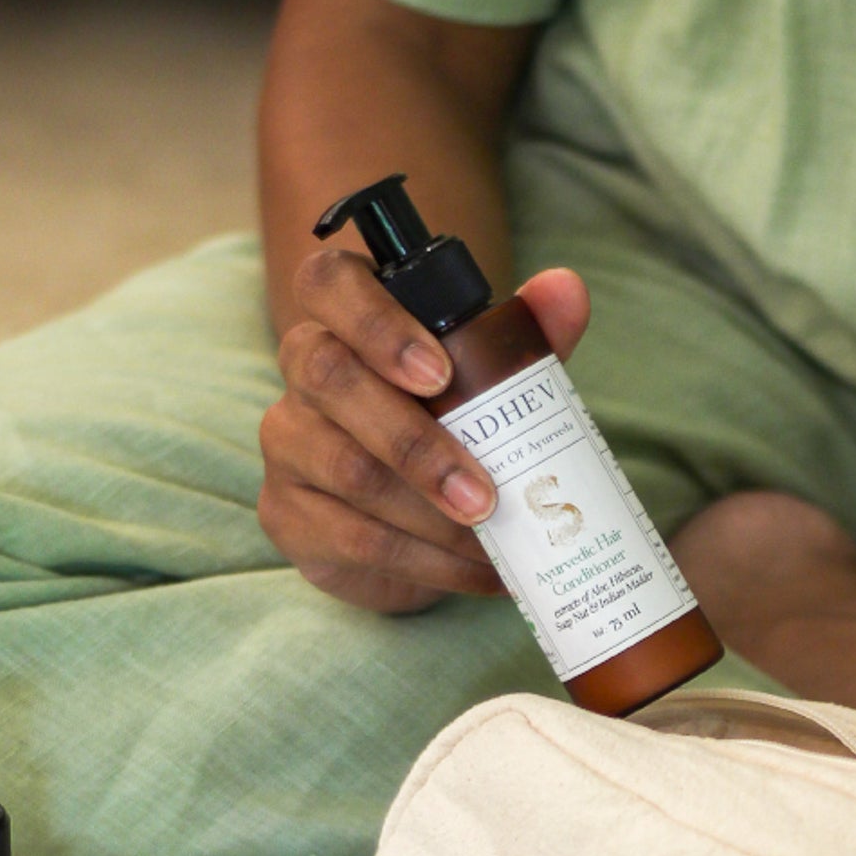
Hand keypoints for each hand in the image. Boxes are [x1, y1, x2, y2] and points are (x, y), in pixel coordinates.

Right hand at [259, 250, 589, 611]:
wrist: (409, 524)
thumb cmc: (449, 428)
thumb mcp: (492, 382)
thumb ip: (524, 336)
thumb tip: (568, 289)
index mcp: (344, 319)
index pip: (328, 283)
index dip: (378, 323)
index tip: (441, 373)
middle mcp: (302, 370)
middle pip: (332, 379)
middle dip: (416, 442)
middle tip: (484, 493)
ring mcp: (288, 444)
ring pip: (350, 472)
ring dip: (434, 516)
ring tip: (496, 538)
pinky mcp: (289, 515)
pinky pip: (355, 539)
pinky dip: (430, 563)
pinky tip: (479, 571)